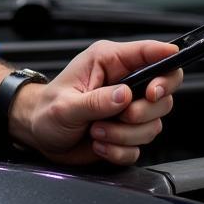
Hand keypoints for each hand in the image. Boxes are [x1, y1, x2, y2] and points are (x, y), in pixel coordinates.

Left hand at [19, 39, 181, 165]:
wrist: (38, 133)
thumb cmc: (46, 109)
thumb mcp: (65, 105)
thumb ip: (95, 100)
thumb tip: (125, 96)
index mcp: (108, 62)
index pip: (152, 54)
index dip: (165, 68)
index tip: (154, 90)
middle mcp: (123, 82)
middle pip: (163, 96)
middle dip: (142, 112)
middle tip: (119, 116)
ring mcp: (128, 110)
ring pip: (153, 125)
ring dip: (123, 134)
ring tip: (95, 130)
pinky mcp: (128, 133)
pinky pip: (140, 147)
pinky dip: (119, 150)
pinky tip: (98, 144)